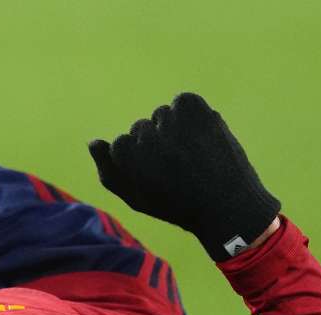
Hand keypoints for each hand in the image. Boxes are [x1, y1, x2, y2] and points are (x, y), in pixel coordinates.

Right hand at [88, 93, 280, 260]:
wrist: (226, 205)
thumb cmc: (176, 205)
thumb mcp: (135, 197)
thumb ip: (108, 171)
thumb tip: (94, 142)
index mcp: (125, 155)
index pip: (120, 144)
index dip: (141, 163)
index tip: (160, 178)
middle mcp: (144, 134)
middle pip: (141, 128)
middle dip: (157, 145)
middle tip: (180, 169)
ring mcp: (170, 118)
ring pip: (163, 115)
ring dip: (175, 130)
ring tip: (193, 155)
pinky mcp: (193, 107)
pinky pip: (183, 102)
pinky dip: (191, 115)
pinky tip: (202, 138)